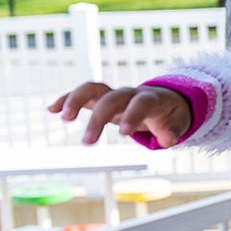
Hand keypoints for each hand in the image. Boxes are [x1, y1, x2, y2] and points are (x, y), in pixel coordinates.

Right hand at [48, 82, 191, 147]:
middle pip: (112, 98)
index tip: (124, 135)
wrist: (165, 100)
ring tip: (64, 118)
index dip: (133, 116)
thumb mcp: (179, 122)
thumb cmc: (171, 113)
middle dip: (99, 118)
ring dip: (76, 100)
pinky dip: (67, 99)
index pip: (141, 103)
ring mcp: (114, 94)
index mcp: (151, 99)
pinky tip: (51, 109)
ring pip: (92, 88)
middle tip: (87, 143)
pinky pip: (82, 94)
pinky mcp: (101, 98)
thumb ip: (173, 131)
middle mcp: (129, 93)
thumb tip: (166, 139)